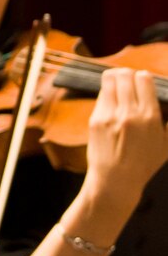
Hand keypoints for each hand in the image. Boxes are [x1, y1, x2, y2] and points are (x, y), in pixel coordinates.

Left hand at [83, 68, 167, 212]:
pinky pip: (101, 95)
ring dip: (115, 79)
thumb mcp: (166, 143)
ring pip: (109, 80)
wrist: (115, 181)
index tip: (144, 82)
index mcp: (150, 117)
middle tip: (130, 82)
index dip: (144, 77)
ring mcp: (110, 116)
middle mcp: (129, 113)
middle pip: (125, 75)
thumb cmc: (144, 164)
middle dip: (128, 75)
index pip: (144, 78)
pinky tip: (111, 101)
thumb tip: (167, 98)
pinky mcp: (95, 119)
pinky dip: (107, 93)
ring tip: (119, 85)